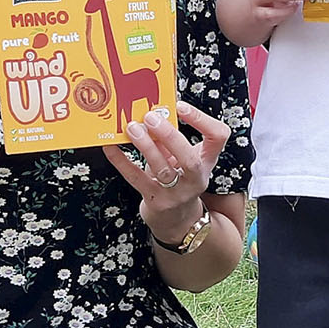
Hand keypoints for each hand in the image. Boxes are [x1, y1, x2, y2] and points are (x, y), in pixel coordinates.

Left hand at [102, 100, 231, 243]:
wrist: (177, 220)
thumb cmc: (179, 180)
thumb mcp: (182, 160)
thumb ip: (171, 141)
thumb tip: (151, 116)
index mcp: (207, 161)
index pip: (218, 137)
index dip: (202, 120)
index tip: (180, 106)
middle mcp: (196, 179)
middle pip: (190, 159)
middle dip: (170, 136)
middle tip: (150, 117)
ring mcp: (177, 194)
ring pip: (162, 169)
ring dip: (146, 146)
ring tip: (131, 128)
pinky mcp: (156, 201)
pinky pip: (136, 178)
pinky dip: (121, 161)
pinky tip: (110, 147)